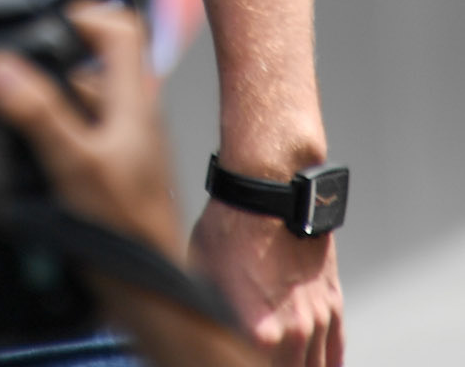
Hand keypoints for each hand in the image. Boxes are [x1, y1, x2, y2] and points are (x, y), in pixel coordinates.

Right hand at [0, 4, 262, 366]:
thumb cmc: (131, 234)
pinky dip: (49, 136)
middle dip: (50, 63)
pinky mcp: (108, 176)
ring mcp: (121, 148)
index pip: (122, 29)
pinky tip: (27, 154)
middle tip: (11, 73)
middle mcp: (130, 117)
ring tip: (13, 115)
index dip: (86, 13)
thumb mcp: (76, 164)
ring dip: (46, 102)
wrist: (154, 298)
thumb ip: (36, 111)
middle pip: (92, 66)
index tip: (46, 19)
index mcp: (133, 101)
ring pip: (81, 103)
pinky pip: (76, 136)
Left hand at [190, 198, 342, 366]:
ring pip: (315, 366)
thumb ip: (211, 315)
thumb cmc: (229, 225)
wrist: (270, 187)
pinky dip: (329, 362)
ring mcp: (317, 318)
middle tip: (254, 357)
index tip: (230, 357)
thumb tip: (205, 330)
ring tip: (284, 362)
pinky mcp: (333, 300)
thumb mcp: (200, 275)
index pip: (247, 364)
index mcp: (259, 332)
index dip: (236, 361)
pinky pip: (336, 347)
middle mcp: (293, 331)